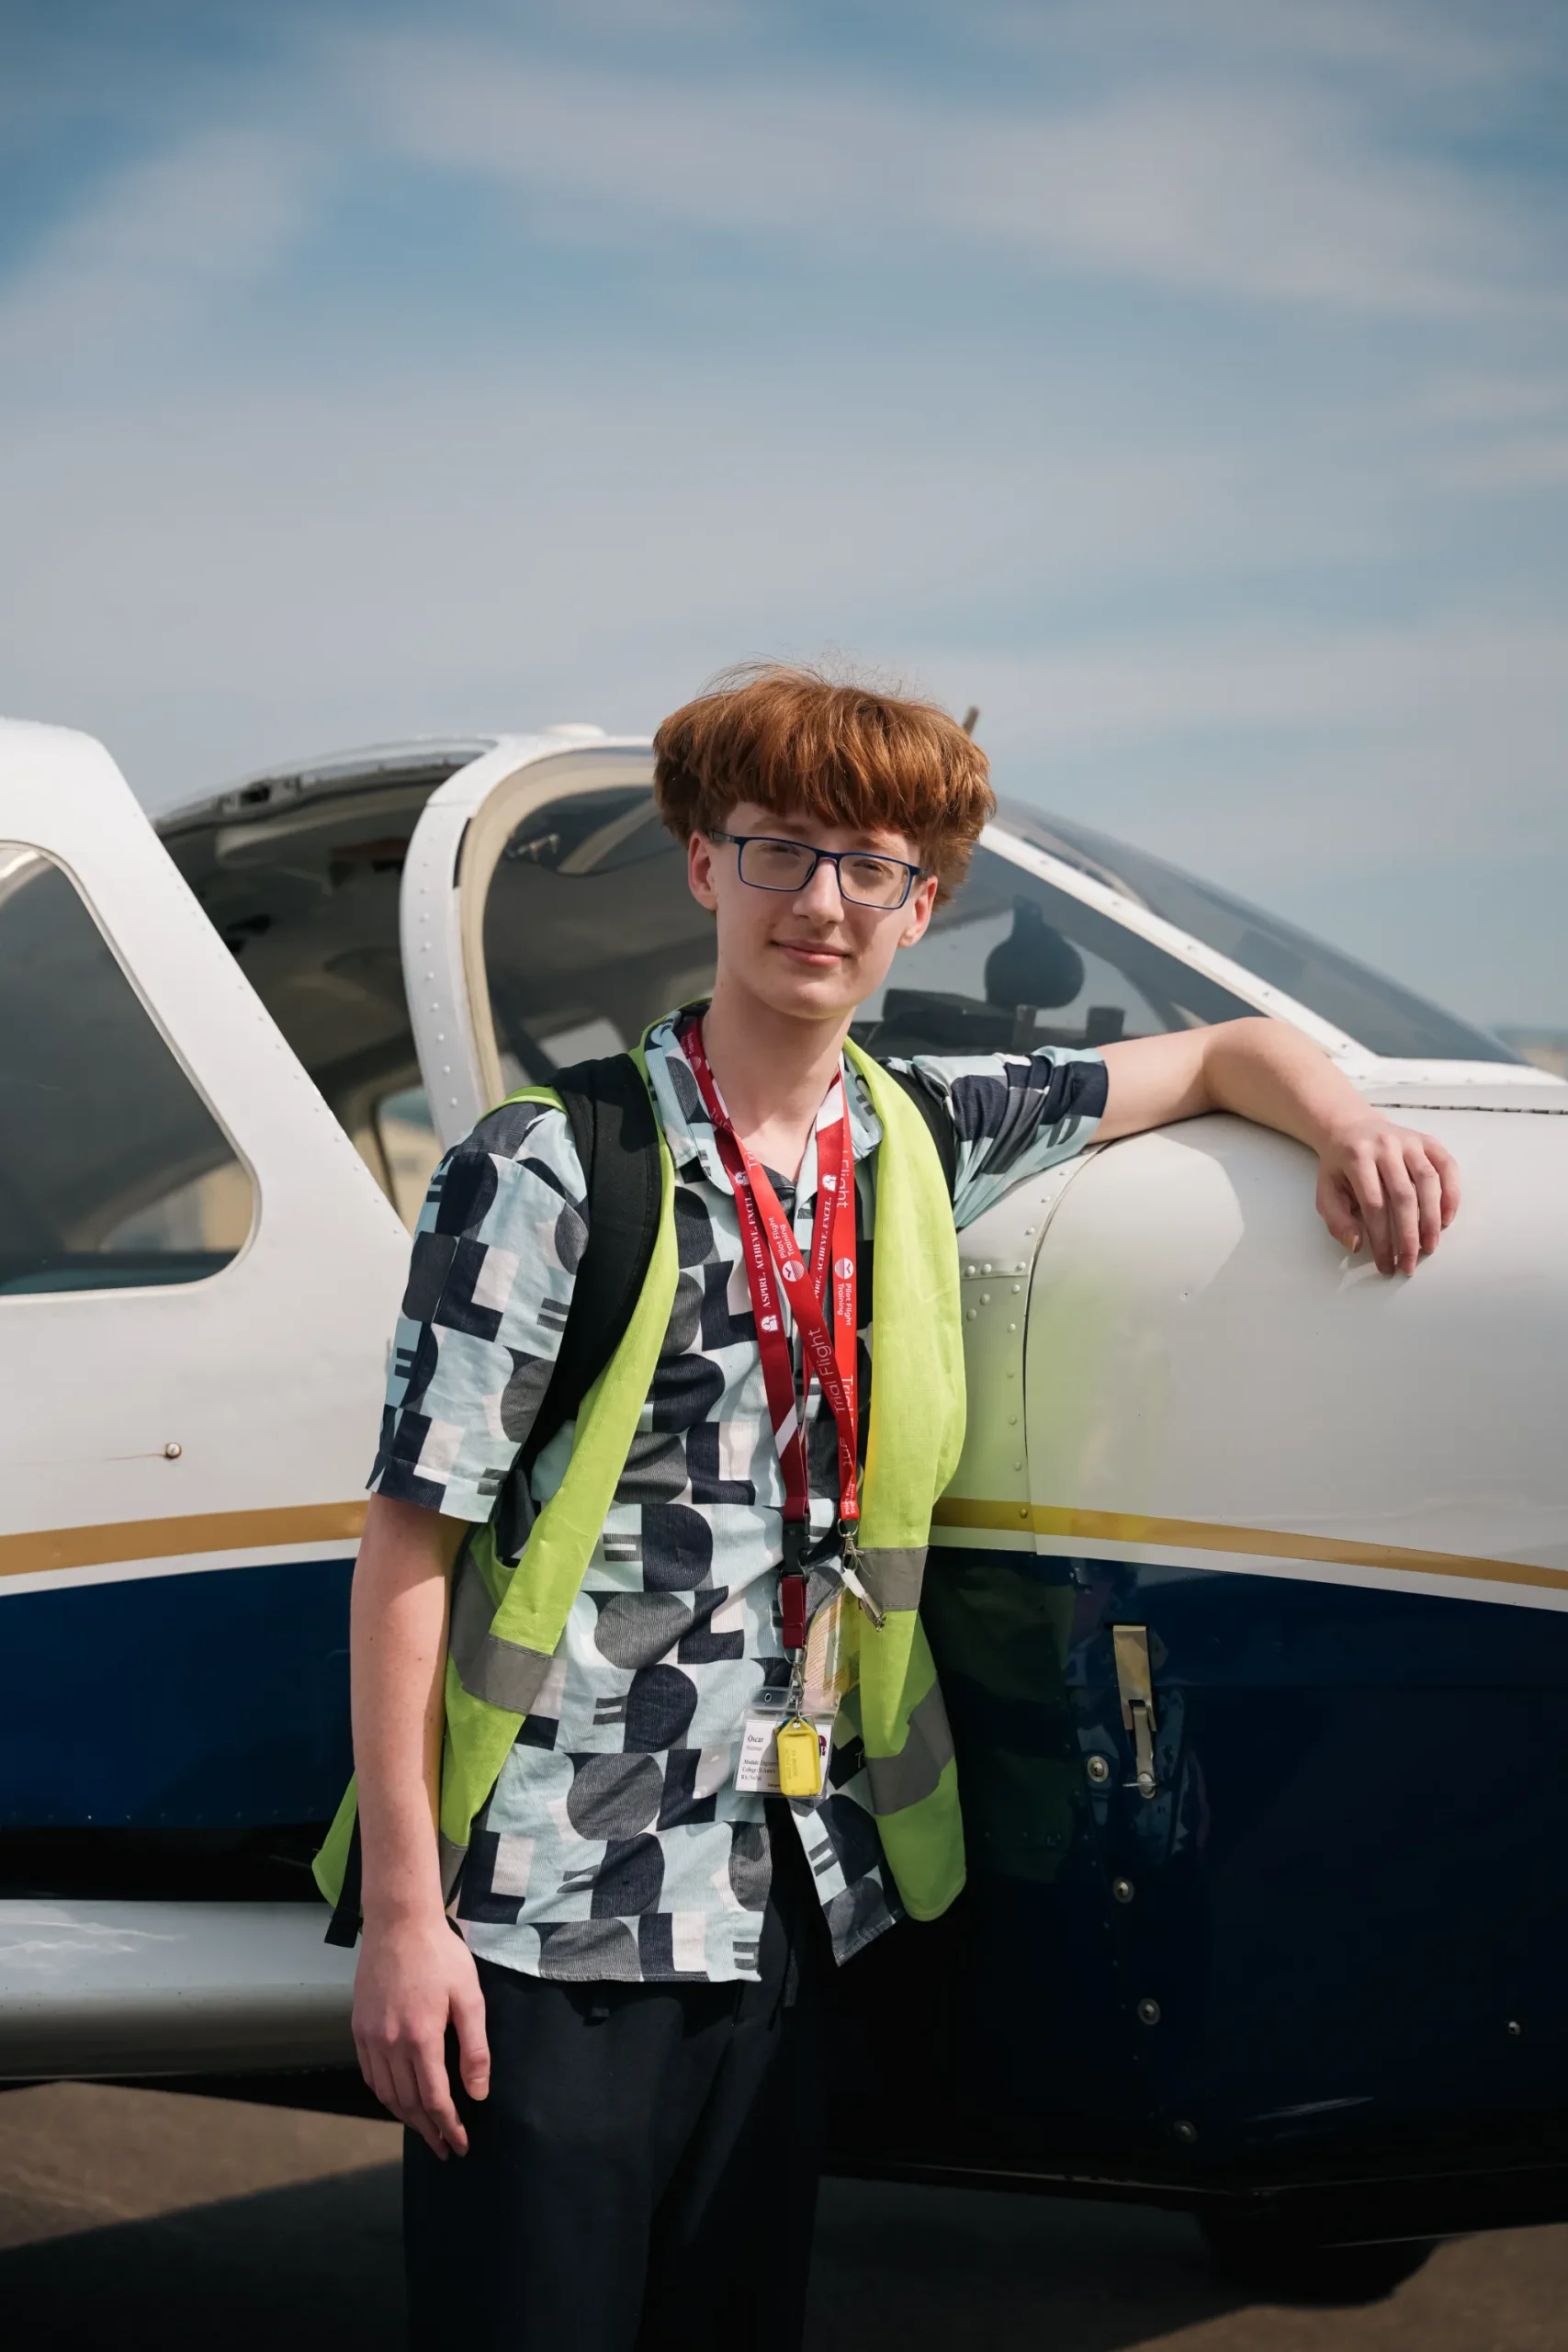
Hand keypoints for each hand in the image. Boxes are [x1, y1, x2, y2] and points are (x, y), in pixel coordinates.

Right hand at [352, 1910, 489, 2157]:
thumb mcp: (469, 1997)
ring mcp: (370, 2037)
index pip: (435, 2100)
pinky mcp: (359, 2027)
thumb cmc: (440, 1955)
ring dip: (405, 2118)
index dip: (448, 2127)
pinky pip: (370, 2074)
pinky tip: (397, 2099)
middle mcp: (390, 2044)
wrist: (399, 1923)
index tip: (460, 2145)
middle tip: (444, 2148)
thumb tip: (477, 2093)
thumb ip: (475, 2048)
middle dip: (428, 2131)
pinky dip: (384, 2095)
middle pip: (408, 2104)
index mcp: (421, 2038)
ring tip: (424, 2130)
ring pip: (386, 2093)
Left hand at [1315, 1114, 1459, 1274]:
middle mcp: (1385, 1145)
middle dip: (1409, 1236)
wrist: (1350, 1127)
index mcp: (1356, 1157)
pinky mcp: (1427, 1141)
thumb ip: (1336, 1220)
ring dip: (1432, 1218)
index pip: (1374, 1205)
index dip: (1382, 1240)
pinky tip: (1447, 1218)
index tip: (1386, 1264)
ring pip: (1428, 1181)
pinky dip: (1452, 1192)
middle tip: (1410, 1263)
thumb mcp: (1326, 1190)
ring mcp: (1409, 1140)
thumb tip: (1355, 1244)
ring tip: (1430, 1246)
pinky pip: (1446, 1166)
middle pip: (1404, 1196)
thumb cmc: (1339, 1166)